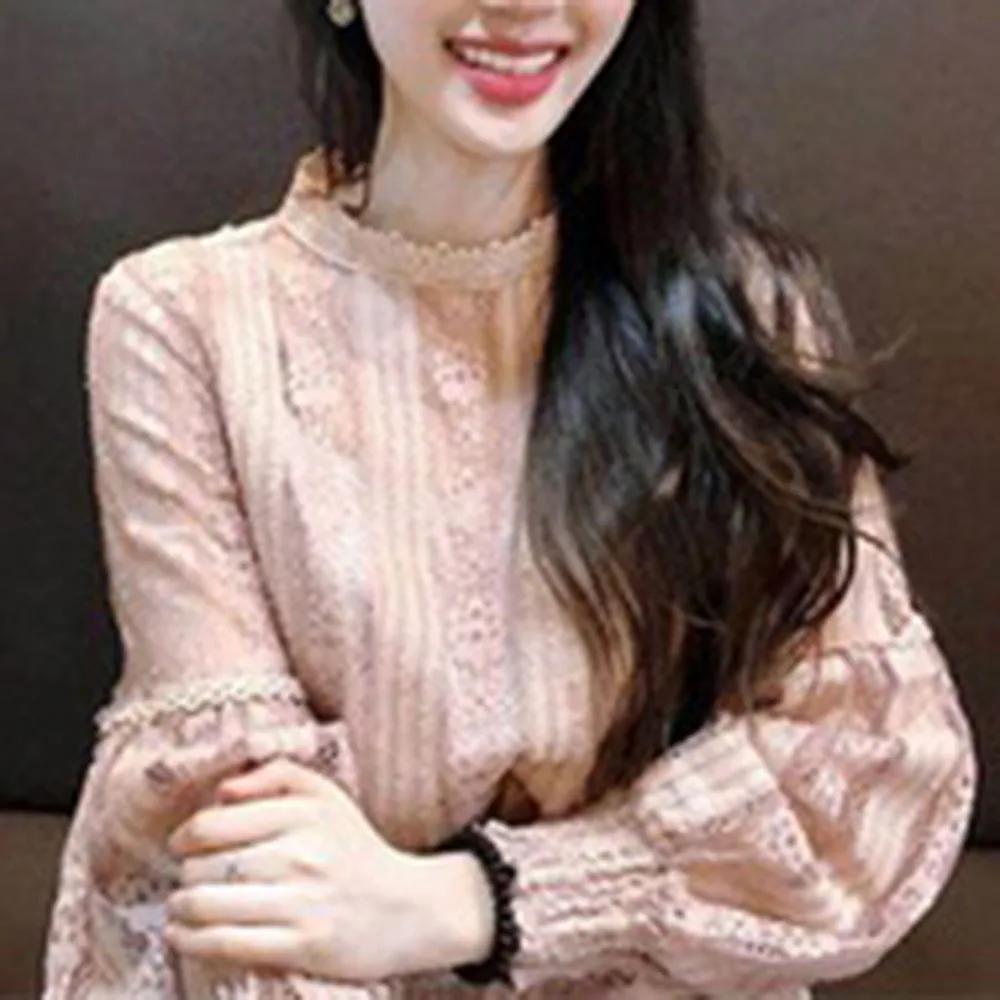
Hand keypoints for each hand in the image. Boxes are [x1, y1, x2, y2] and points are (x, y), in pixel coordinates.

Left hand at [164, 758, 493, 981]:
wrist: (409, 908)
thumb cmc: (355, 848)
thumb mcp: (326, 795)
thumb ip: (275, 775)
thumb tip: (222, 791)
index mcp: (305, 813)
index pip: (214, 824)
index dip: (185, 836)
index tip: (183, 844)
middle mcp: (303, 854)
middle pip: (206, 866)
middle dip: (186, 874)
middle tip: (190, 878)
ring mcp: (303, 902)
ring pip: (209, 905)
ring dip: (181, 908)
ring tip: (180, 907)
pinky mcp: (303, 945)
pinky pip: (227, 943)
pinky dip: (192, 941)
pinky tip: (182, 936)